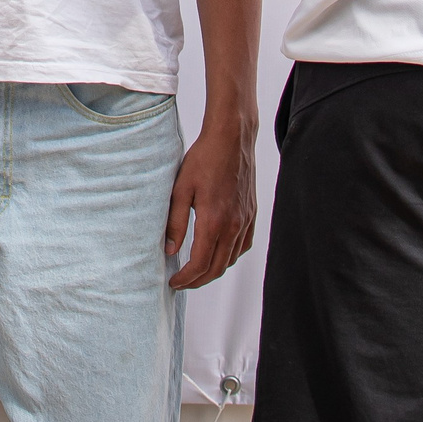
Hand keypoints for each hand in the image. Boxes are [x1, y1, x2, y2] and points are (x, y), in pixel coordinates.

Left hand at [165, 109, 256, 289]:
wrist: (231, 139)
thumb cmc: (203, 159)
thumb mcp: (180, 189)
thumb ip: (175, 222)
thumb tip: (169, 250)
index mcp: (214, 221)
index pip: (200, 264)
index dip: (186, 278)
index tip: (174, 282)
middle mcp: (233, 226)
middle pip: (217, 268)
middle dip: (198, 280)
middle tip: (182, 281)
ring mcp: (245, 221)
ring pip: (231, 259)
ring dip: (213, 269)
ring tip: (196, 269)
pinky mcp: (252, 214)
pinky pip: (243, 245)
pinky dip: (230, 256)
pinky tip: (218, 252)